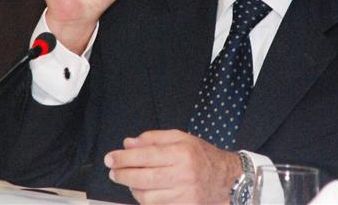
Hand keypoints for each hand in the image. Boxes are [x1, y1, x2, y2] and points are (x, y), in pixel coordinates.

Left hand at [104, 130, 241, 204]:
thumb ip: (153, 139)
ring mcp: (183, 194)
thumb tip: (129, 143)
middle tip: (113, 171)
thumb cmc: (202, 156)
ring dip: (132, 189)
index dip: (124, 158)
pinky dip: (145, 199)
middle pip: (143, 178)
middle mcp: (183, 174)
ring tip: (130, 180)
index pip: (146, 156)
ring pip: (146, 196)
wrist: (226, 179)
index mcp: (182, 153)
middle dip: (123, 175)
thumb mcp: (181, 138)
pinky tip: (144, 191)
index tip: (110, 158)